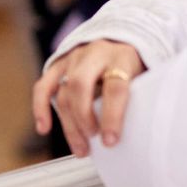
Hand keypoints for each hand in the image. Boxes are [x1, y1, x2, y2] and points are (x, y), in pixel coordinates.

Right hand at [33, 39, 147, 154]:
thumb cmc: (135, 66)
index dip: (112, 116)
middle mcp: (95, 54)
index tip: (110, 140)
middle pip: (80, 86)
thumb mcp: (145, 76)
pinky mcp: (59, 64)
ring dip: (69, 124)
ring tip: (81, 148)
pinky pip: (44, 86)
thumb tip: (137, 135)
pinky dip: (41, 108)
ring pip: (63, 92)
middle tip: (93, 139)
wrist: (123, 38)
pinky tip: (44, 128)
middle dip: (84, 118)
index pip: (114, 87)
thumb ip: (140, 98)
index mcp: (122, 57)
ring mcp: (74, 57)